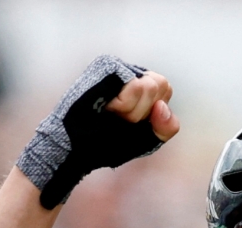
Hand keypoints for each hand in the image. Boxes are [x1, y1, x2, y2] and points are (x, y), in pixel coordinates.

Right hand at [17, 56, 180, 209]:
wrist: (75, 148)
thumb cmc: (106, 142)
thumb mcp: (145, 140)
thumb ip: (166, 127)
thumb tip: (162, 106)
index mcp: (141, 84)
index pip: (166, 91)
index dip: (152, 113)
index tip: (130, 121)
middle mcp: (129, 70)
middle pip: (162, 85)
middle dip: (143, 111)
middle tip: (119, 119)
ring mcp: (117, 66)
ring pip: (151, 86)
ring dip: (133, 110)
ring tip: (112, 113)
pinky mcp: (107, 66)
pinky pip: (136, 86)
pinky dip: (125, 105)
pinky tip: (108, 107)